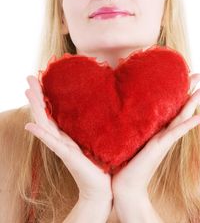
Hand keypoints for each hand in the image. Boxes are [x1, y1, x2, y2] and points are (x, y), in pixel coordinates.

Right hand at [24, 75, 112, 203]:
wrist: (101, 188)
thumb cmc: (101, 164)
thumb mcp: (98, 138)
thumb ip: (96, 124)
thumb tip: (107, 105)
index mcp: (68, 133)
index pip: (53, 111)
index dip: (46, 95)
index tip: (42, 77)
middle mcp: (61, 139)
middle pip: (45, 113)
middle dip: (37, 95)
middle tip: (29, 76)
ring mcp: (62, 147)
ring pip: (44, 124)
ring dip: (35, 107)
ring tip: (28, 91)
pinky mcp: (67, 156)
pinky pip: (51, 143)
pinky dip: (40, 134)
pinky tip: (30, 124)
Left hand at [111, 73, 199, 198]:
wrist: (124, 185)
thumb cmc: (123, 162)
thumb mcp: (127, 136)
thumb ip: (130, 124)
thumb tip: (120, 107)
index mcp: (155, 129)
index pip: (170, 106)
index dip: (177, 91)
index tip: (182, 75)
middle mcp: (162, 133)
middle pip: (179, 108)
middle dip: (189, 91)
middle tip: (199, 74)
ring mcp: (163, 140)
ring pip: (182, 117)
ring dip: (193, 103)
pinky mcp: (160, 147)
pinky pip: (176, 133)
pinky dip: (188, 125)